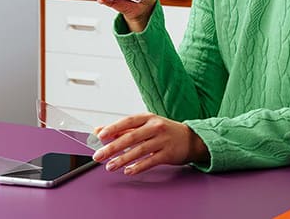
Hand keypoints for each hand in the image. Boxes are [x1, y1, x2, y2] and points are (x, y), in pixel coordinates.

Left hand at [91, 113, 209, 175]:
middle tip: (99, 156)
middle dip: (113, 148)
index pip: (127, 121)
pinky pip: (150, 161)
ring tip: (110, 166)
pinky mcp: (168, 154)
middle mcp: (155, 127)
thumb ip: (122, 129)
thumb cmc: (163, 131)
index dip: (113, 128)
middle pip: (131, 137)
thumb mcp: (145, 125)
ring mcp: (162, 140)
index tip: (100, 136)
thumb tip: (99, 131)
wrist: (190, 139)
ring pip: (139, 150)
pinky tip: (128, 171)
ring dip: (123, 160)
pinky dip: (138, 167)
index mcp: (147, 118)